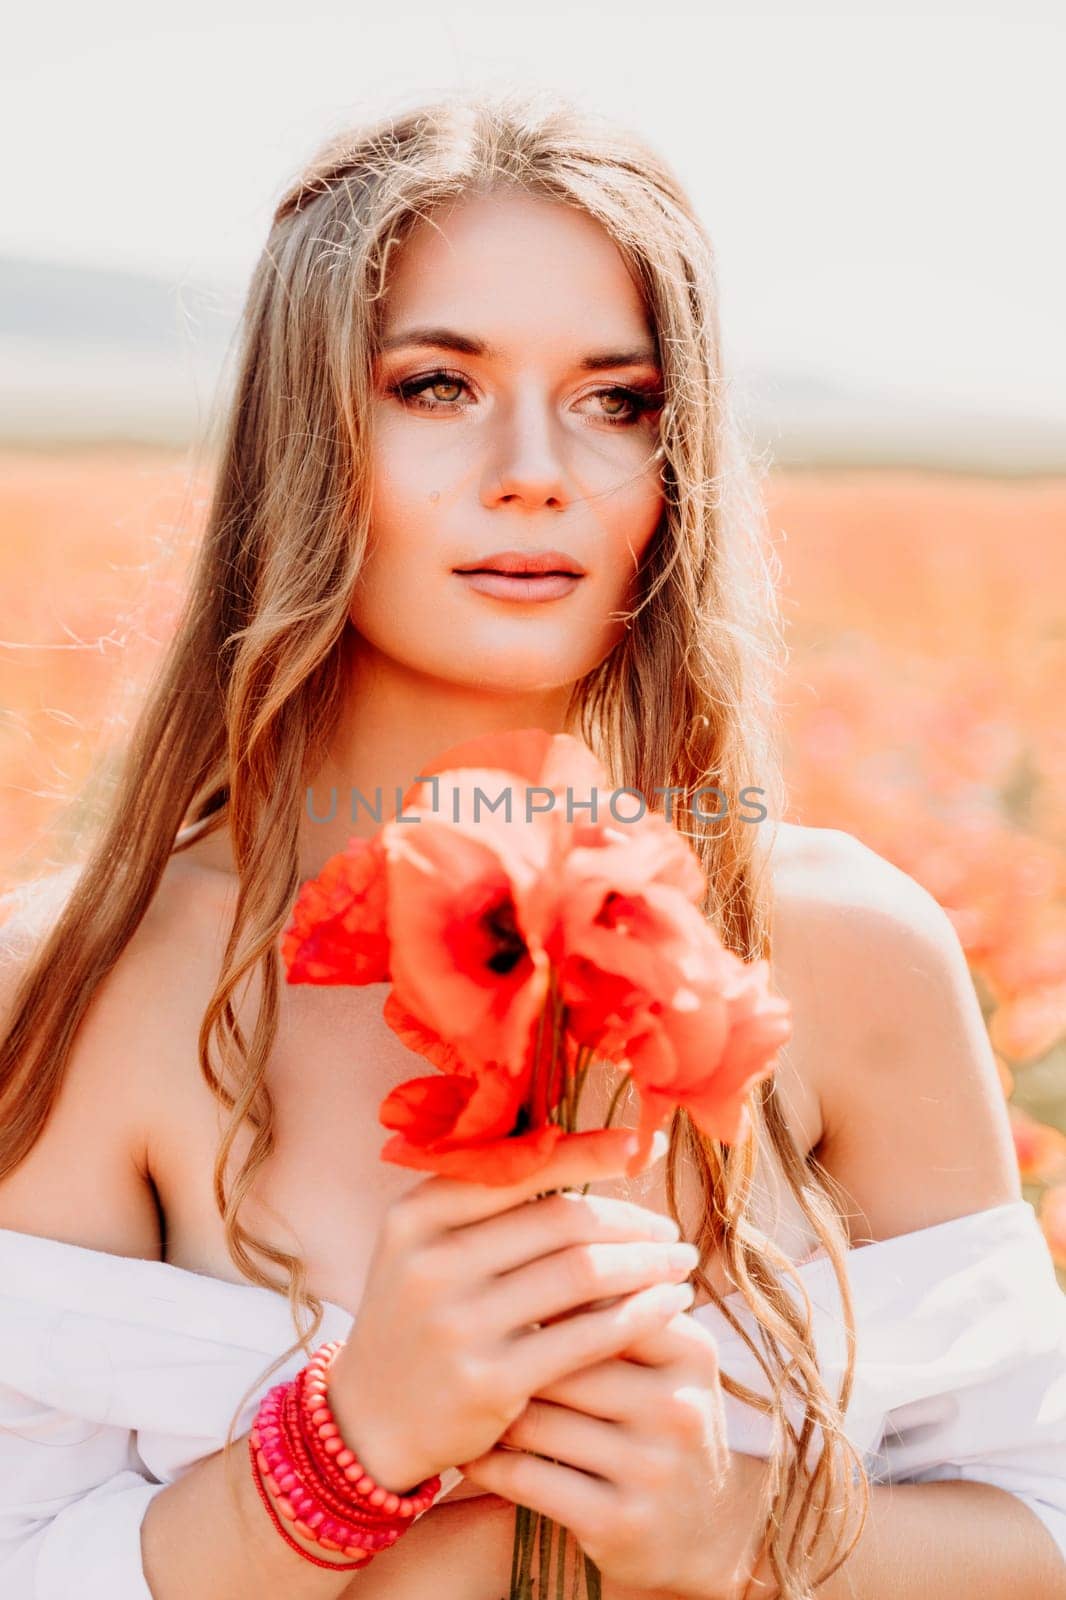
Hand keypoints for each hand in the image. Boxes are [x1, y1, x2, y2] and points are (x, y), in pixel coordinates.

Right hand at [326, 1125, 698, 1492]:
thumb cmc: (415, 1317)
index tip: (643, 1145)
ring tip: (680, 1262)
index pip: (521, 1169)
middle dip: (630, 1220)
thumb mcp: (423, 1246)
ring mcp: (459, 1324)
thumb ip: (483, 1201)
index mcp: (417, 1215)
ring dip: (645, 1264)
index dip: (590, 1152)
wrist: (367, 1423)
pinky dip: (639, 1314)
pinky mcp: (490, 1381)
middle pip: (560, 1221)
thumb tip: (578, 1146)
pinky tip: (668, 1305)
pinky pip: (586, 1336)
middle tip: (671, 1228)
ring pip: (582, 1274)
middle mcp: (432, 1263)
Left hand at [454, 1301, 763, 1598]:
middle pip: (559, 1359)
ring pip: (535, 1419)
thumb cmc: (664, 1416)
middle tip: (451, 1338)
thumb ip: (616, 1302)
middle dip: (505, 1352)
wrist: (712, 1530)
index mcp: (691, 1350)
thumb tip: (530, 1233)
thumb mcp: (665, 1357)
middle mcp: (678, 1407)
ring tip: (448, 1387)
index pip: (598, 1299)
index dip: (536, 1291)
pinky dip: (487, 1462)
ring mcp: (652, 1470)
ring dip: (486, 1407)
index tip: (489, 1285)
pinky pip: (526, 1479)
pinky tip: (466, 1449)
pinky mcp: (619, 1524)